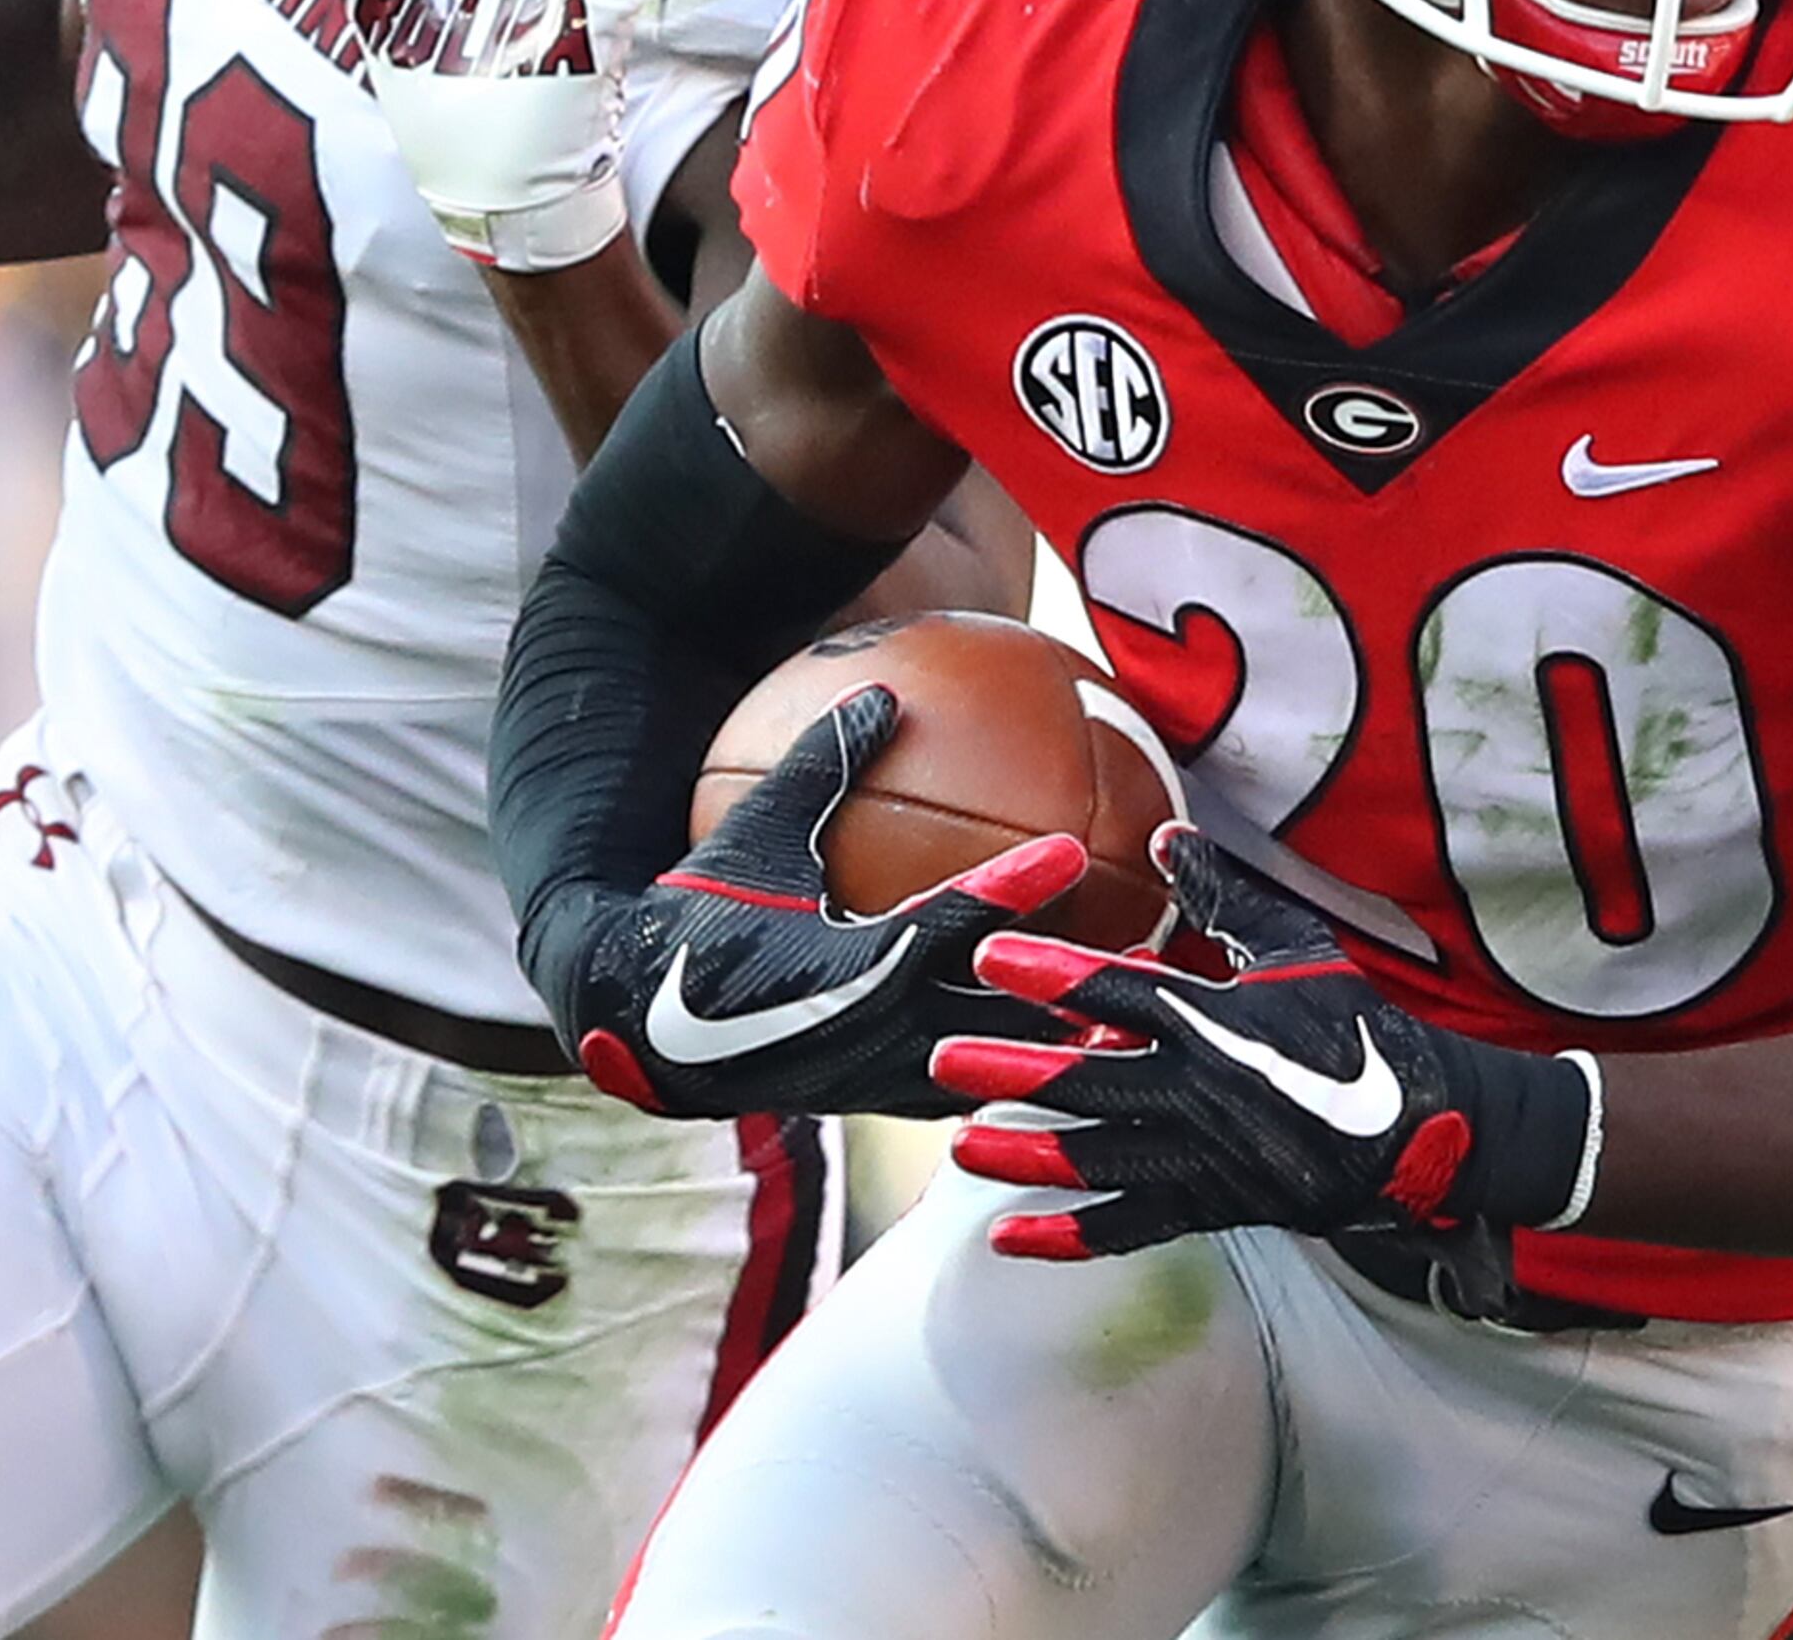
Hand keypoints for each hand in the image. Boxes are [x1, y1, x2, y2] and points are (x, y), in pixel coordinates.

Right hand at [545, 683, 1083, 1121]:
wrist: (645, 1023)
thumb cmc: (698, 913)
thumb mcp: (754, 833)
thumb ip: (821, 764)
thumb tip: (882, 691)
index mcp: (853, 962)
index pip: (953, 920)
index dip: (1017, 886)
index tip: (1073, 851)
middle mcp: (880, 1028)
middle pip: (1001, 1011)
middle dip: (1071, 990)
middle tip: (1146, 956)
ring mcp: (885, 1075)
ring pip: (994, 1063)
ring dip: (1055, 1044)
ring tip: (1126, 1020)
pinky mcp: (881, 1102)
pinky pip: (964, 1088)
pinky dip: (1013, 1070)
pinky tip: (1058, 1054)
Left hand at [933, 827, 1597, 1264]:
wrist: (1428, 1127)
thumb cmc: (1357, 1025)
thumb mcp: (1300, 946)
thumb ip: (1228, 896)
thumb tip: (1169, 836)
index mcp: (1221, 1021)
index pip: (1123, 991)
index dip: (1053, 974)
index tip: (988, 956)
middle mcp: (1206, 1091)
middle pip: (1093, 1081)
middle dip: (1012, 1070)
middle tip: (941, 1060)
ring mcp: (1210, 1157)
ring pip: (1102, 1159)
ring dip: (1026, 1154)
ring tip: (960, 1147)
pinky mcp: (1218, 1205)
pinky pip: (1134, 1225)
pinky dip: (1071, 1235)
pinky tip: (1010, 1238)